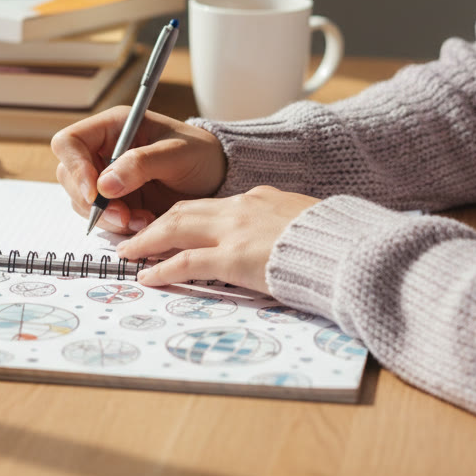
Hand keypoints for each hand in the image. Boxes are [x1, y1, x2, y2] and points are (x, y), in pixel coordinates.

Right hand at [51, 107, 225, 234]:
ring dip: (108, 218)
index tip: (94, 193)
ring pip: (82, 203)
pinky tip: (145, 223)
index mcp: (112, 128)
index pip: (69, 142)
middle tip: (123, 216)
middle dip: (93, 203)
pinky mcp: (116, 202)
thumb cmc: (200, 154)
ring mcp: (106, 179)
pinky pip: (102, 219)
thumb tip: (103, 184)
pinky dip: (119, 227)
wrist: (217, 177)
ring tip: (143, 220)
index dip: (75, 167)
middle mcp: (103, 152)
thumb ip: (141, 164)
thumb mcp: (177, 153)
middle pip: (69, 177)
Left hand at [115, 186, 320, 293]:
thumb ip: (281, 223)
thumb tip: (275, 235)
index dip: (185, 216)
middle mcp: (240, 209)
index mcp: (259, 198)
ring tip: (129, 253)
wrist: (346, 248)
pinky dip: (163, 269)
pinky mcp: (233, 259)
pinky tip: (148, 277)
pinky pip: (187, 262)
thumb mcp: (304, 219)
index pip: (211, 205)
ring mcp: (234, 233)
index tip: (170, 225)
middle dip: (155, 224)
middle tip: (134, 236)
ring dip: (148, 242)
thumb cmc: (334, 241)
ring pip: (176, 228)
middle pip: (184, 210)